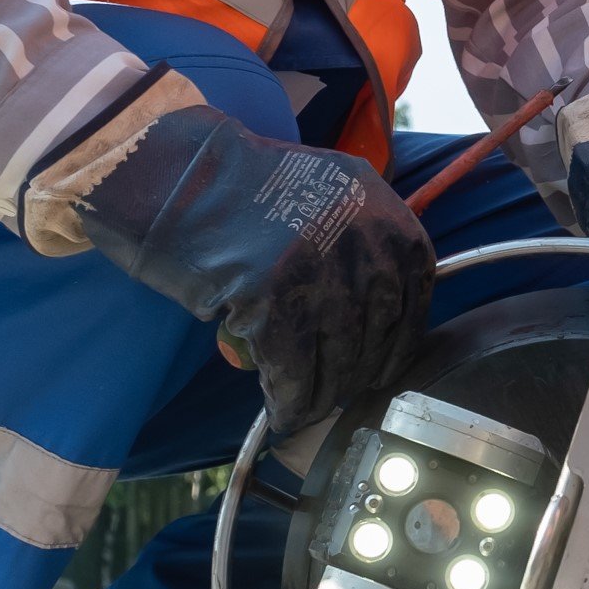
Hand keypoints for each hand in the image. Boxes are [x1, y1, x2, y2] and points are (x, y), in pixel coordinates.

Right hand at [60, 100, 435, 437]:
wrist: (173, 175)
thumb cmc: (242, 186)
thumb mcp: (328, 189)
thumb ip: (362, 237)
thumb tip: (382, 307)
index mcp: (381, 207)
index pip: (415, 285)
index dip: (400, 334)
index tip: (385, 362)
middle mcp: (360, 238)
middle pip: (379, 327)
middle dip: (361, 371)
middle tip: (343, 393)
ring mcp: (319, 270)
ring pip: (339, 356)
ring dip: (327, 394)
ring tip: (312, 408)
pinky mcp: (272, 301)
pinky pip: (294, 370)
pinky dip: (291, 401)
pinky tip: (282, 413)